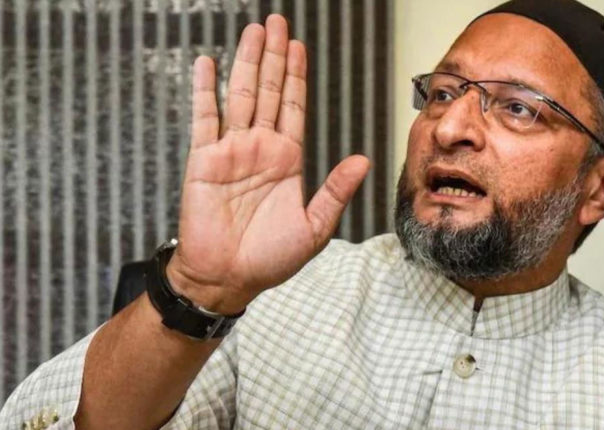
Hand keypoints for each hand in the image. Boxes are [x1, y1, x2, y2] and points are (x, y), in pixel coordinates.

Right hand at [166, 15, 369, 313]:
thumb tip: (362, 160)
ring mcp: (231, 151)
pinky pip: (204, 118)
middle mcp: (260, 148)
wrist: (227, 279)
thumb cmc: (270, 259)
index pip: (294, 107)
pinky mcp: (203, 161)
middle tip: (278, 22)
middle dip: (275, 56)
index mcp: (287, 160)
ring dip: (247, 62)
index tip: (299, 47)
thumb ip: (336, 191)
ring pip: (241, 95)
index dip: (297, 76)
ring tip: (254, 31)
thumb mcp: (314, 227)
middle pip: (269, 91)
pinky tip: (207, 63)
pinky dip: (204, 90)